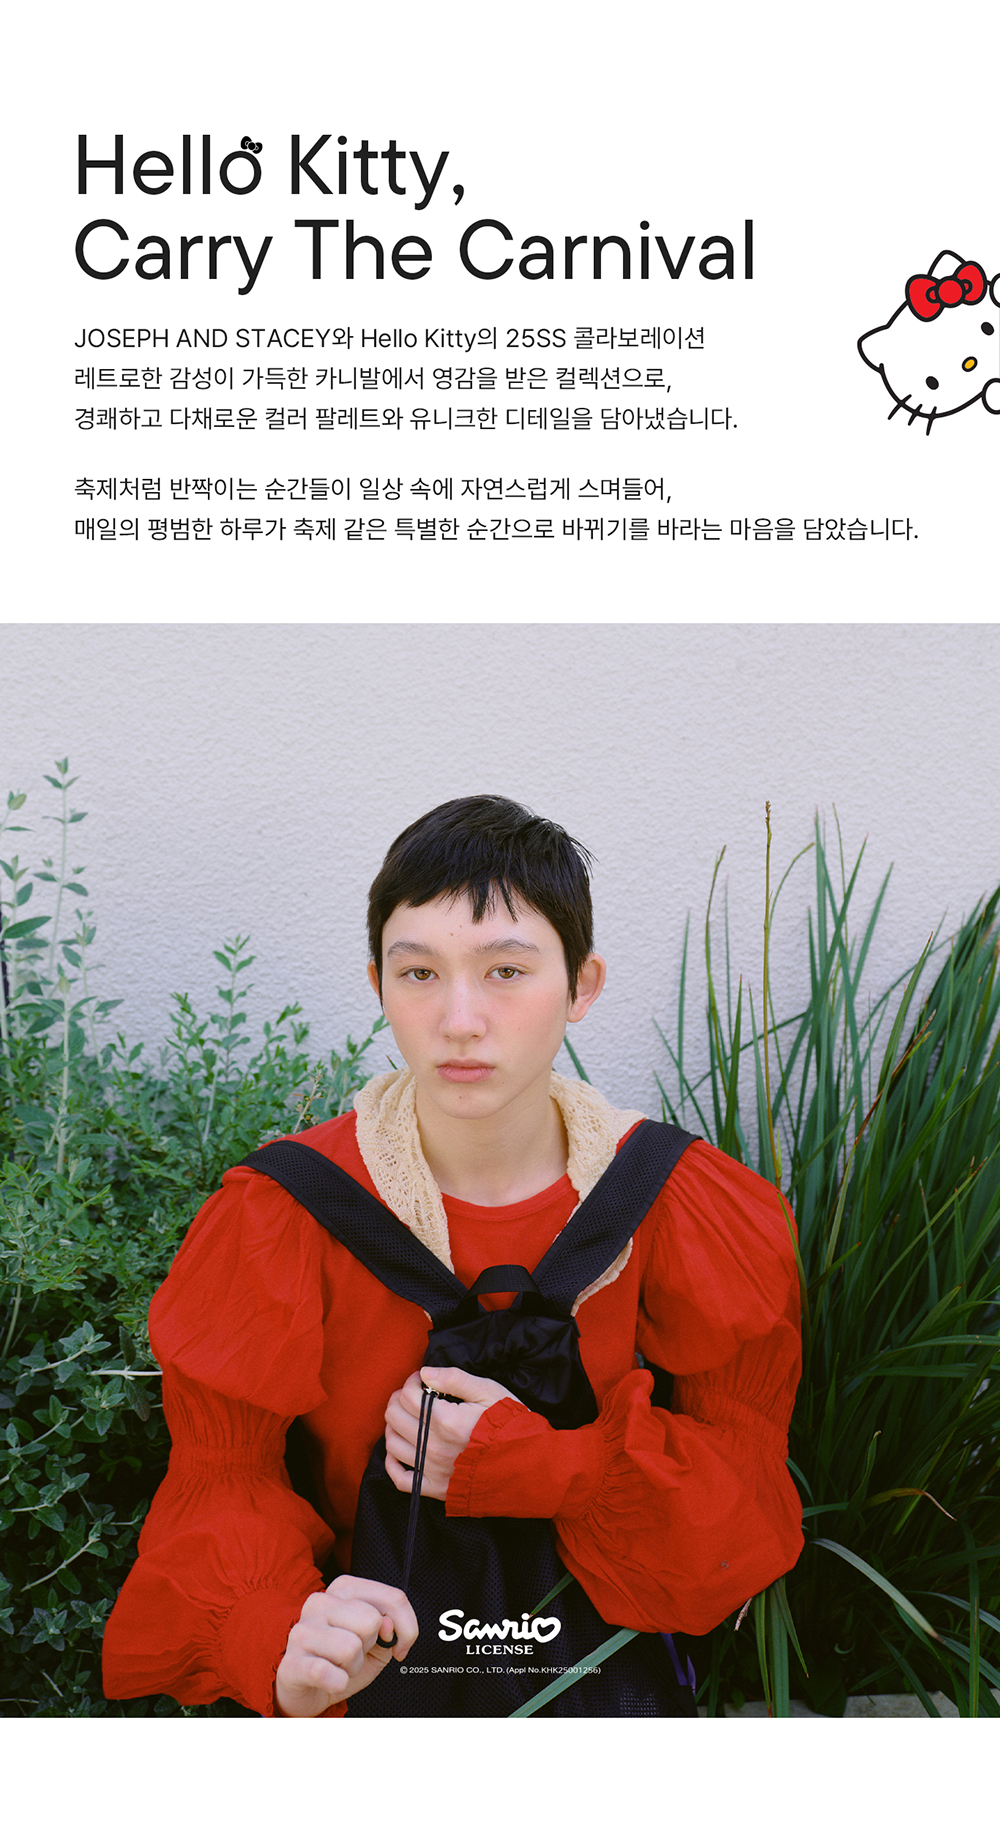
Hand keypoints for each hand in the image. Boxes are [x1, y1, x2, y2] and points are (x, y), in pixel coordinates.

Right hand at [274, 1573, 417, 1717]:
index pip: (394, 1597)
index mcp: (343, 1589)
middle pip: (371, 1621)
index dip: (407, 1628)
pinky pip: (327, 1673)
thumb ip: (390, 1628)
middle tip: (356, 1655)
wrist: (305, 1689)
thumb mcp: (375, 1642)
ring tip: (340, 1667)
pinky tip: (330, 1681)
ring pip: (350, 1648)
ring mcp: (302, 1631)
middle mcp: (320, 1602)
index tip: (399, 1645)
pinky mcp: (291, 1662)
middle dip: (370, 1647)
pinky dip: (337, 1683)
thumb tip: (388, 1626)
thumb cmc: (341, 1660)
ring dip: (353, 1667)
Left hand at [384, 1365, 521, 1500]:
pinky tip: (399, 1449)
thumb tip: (425, 1373)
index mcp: (446, 1420)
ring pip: (392, 1444)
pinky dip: (392, 1463)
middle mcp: (433, 1446)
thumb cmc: (510, 1425)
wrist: (527, 1466)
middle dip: (399, 1399)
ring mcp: (432, 1470)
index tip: (422, 1379)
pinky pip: (400, 1479)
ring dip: (394, 1425)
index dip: (411, 1381)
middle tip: (413, 1394)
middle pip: (394, 1417)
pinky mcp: (435, 1490)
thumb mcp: (488, 1391)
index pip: (408, 1395)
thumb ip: (454, 1379)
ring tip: (407, 1416)